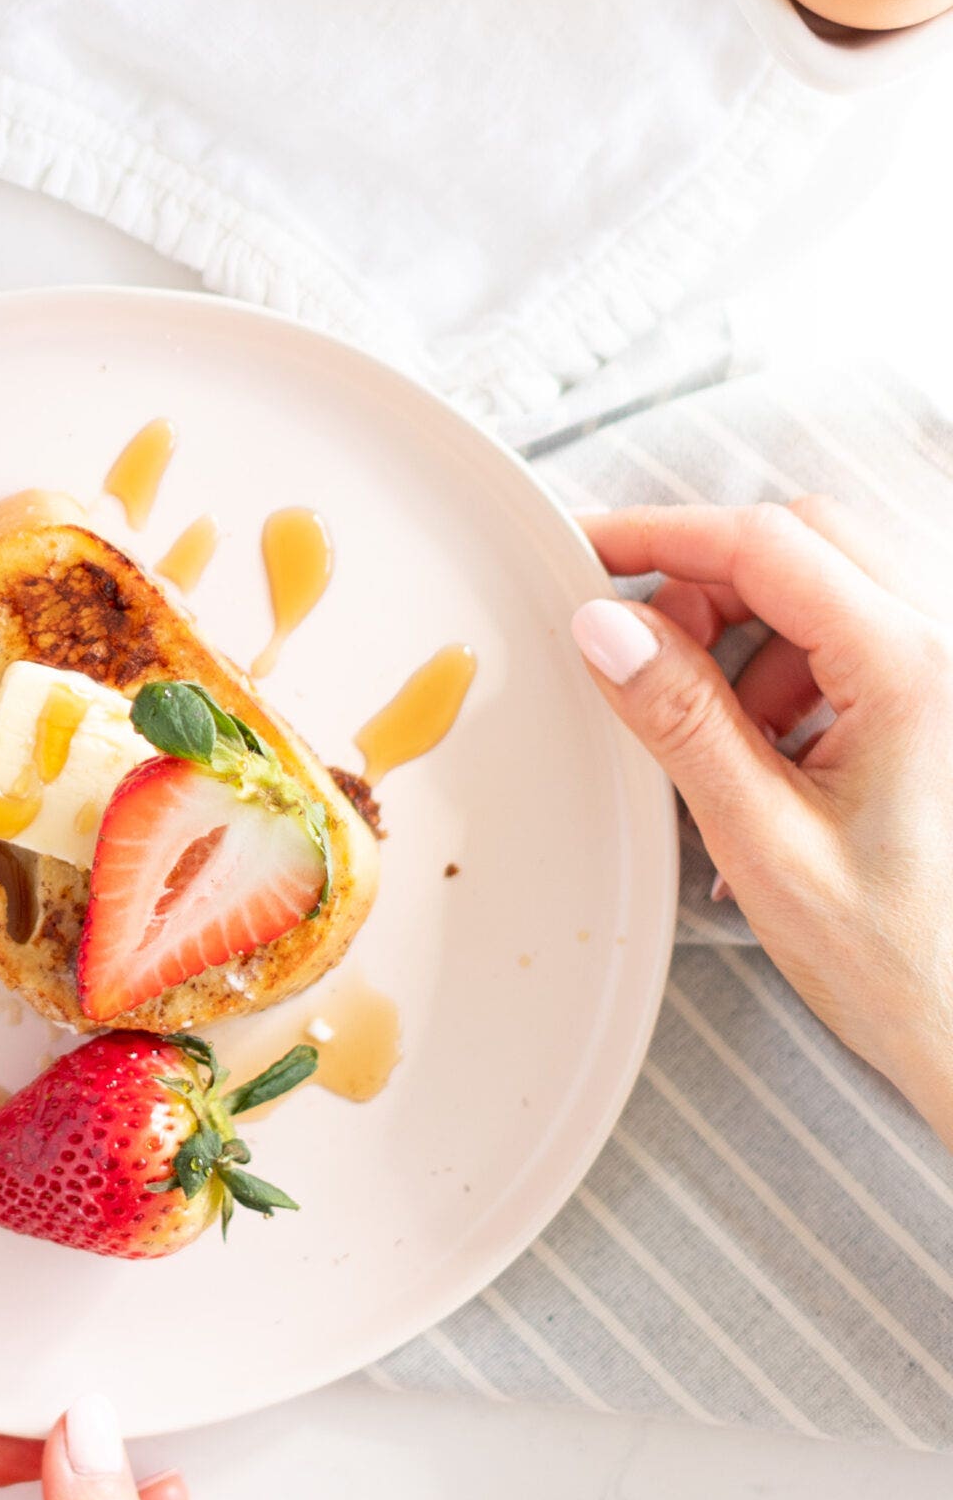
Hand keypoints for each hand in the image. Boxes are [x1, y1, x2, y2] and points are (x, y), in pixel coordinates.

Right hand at [572, 497, 952, 1137]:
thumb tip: (607, 626)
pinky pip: (856, 640)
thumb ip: (681, 719)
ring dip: (751, 629)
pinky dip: (790, 668)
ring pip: (830, 586)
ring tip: (717, 729)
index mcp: (914, 671)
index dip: (659, 535)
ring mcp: (949, 682)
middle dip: (706, 579)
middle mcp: (946, 655)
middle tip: (641, 649)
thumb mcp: (764, 839)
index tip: (583, 552)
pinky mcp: (942, 714)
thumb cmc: (906, 964)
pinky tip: (769, 751)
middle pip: (805, 543)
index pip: (765, 545)